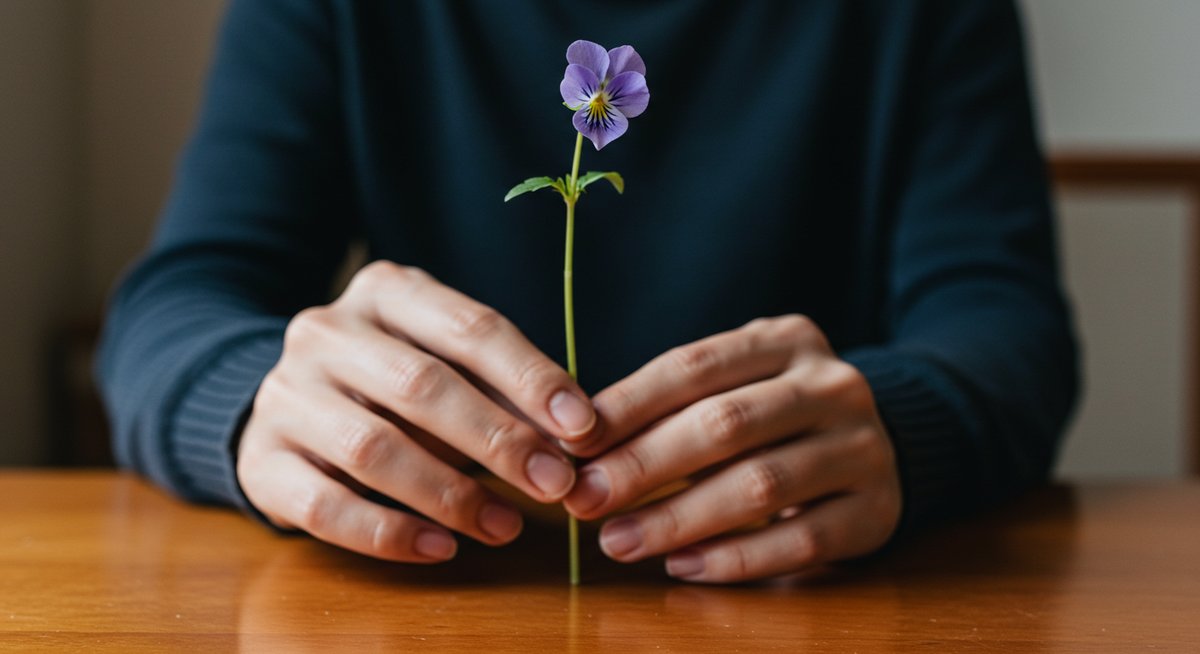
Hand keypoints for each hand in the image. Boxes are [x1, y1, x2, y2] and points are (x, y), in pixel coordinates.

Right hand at [237, 261, 595, 562]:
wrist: (288, 406)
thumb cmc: (392, 383)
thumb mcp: (446, 365)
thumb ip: (502, 392)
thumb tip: (573, 437)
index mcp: (385, 291)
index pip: (469, 328)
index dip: (531, 378)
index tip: (582, 426)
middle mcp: (326, 333)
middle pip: (421, 385)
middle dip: (498, 440)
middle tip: (554, 484)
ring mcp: (284, 395)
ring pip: (373, 448)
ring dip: (451, 494)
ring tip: (505, 525)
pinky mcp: (260, 462)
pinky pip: (327, 506)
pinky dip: (390, 533)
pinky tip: (441, 547)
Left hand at [561, 315, 900, 582]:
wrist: (883, 442)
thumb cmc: (777, 415)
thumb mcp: (736, 385)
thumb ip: (671, 405)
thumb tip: (579, 444)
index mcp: (786, 339)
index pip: (693, 367)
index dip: (627, 406)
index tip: (572, 443)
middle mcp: (832, 385)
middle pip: (725, 424)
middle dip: (643, 465)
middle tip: (584, 498)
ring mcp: (862, 447)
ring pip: (760, 485)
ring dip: (678, 518)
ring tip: (619, 540)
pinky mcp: (877, 509)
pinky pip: (800, 542)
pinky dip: (735, 558)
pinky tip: (683, 565)